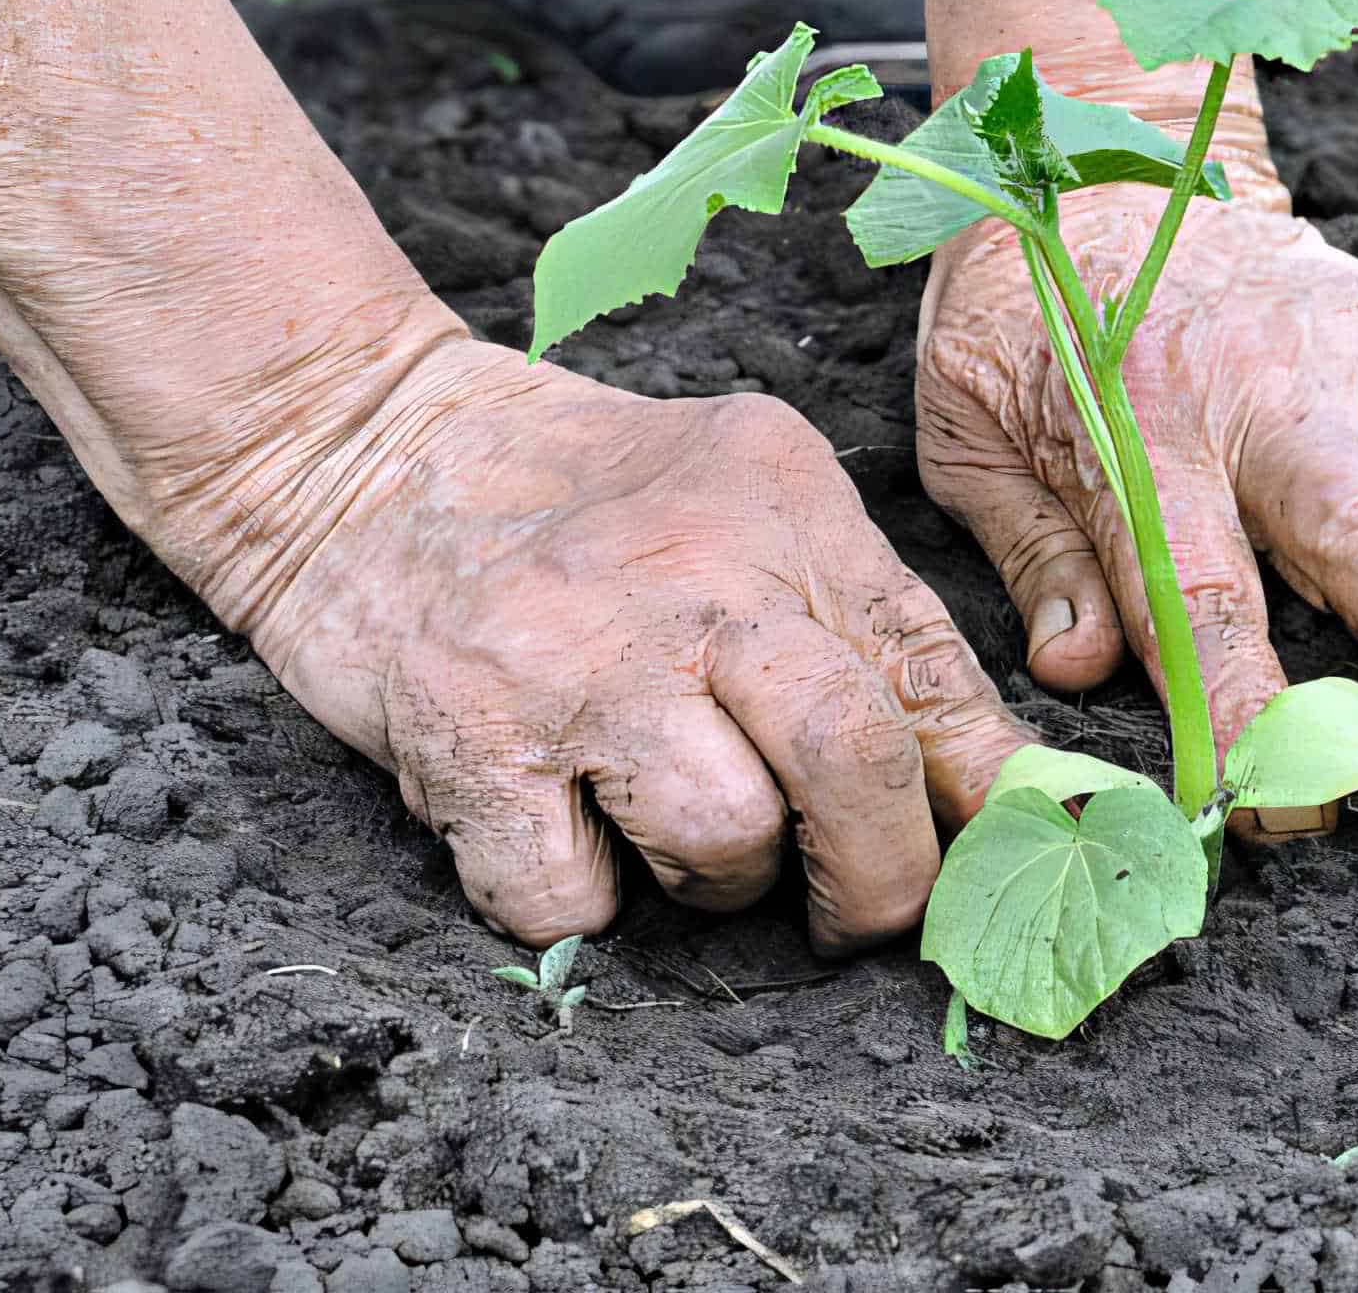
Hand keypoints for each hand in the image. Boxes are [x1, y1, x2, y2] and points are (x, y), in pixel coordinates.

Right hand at [214, 341, 1028, 952]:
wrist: (360, 450)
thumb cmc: (582, 502)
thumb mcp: (749, 501)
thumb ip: (865, 621)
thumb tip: (996, 782)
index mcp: (783, 509)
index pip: (931, 671)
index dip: (987, 792)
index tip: (996, 855)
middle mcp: (693, 579)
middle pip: (852, 759)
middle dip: (882, 876)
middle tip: (860, 908)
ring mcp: (577, 662)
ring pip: (724, 839)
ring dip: (718, 882)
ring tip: (674, 832)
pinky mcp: (468, 741)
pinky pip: (570, 902)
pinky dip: (581, 904)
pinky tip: (565, 835)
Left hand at [916, 141, 1357, 764]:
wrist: (1093, 160)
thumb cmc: (1025, 318)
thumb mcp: (970, 431)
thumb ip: (1033, 553)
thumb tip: (1078, 671)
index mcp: (1141, 431)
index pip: (1199, 592)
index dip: (1243, 706)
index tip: (1284, 806)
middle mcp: (1266, 396)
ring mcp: (1357, 362)